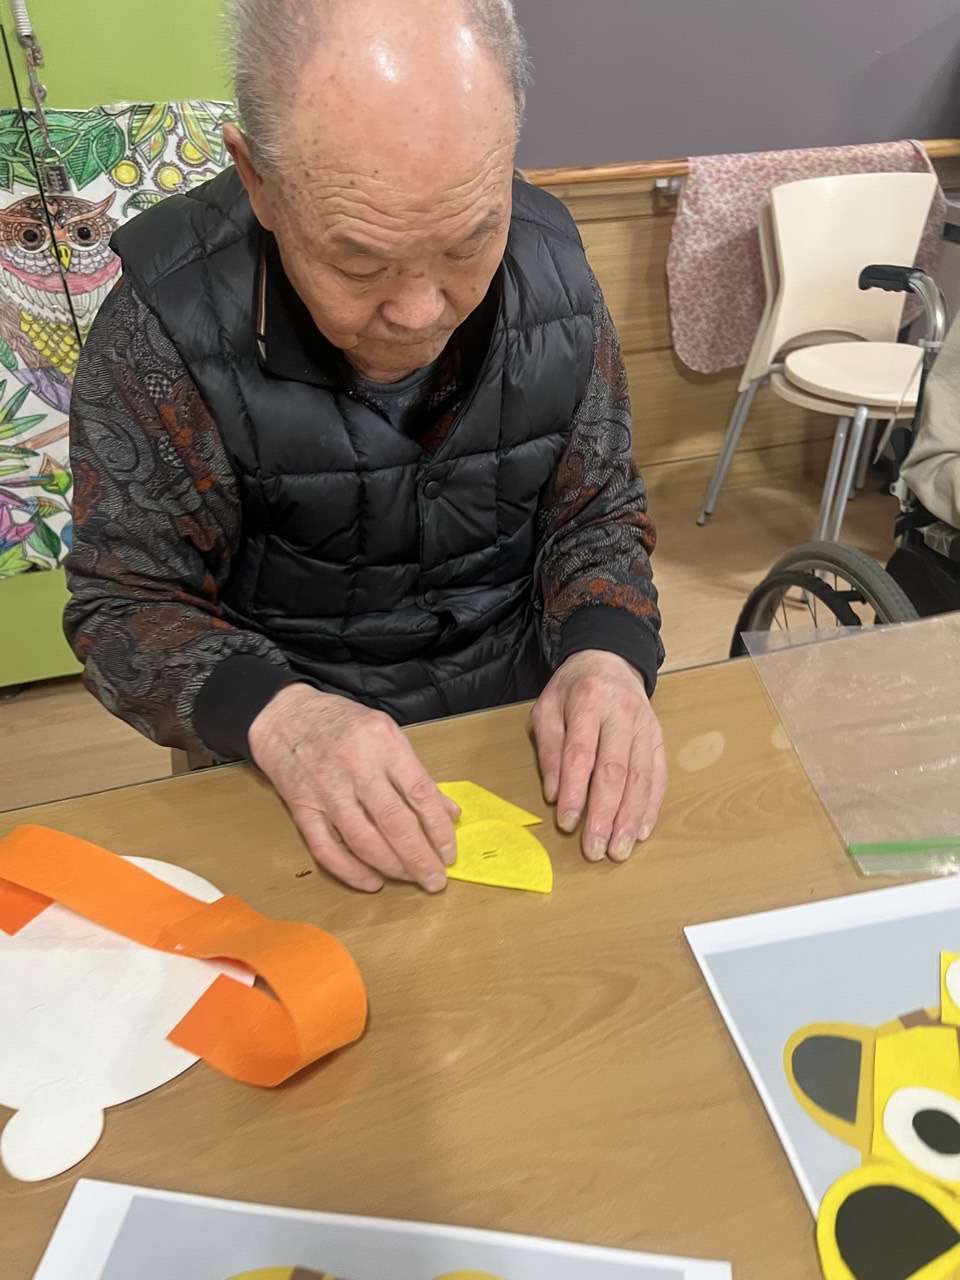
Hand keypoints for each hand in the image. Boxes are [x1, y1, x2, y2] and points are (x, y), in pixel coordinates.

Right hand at [248, 684, 458, 892]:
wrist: (285, 716)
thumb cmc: (341, 723)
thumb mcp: (386, 733)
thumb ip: (416, 774)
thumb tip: (448, 812)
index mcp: (382, 741)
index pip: (419, 792)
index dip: (439, 828)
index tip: (449, 852)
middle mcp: (354, 765)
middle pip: (393, 821)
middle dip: (419, 858)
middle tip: (435, 879)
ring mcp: (325, 788)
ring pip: (363, 840)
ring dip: (391, 867)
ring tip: (411, 878)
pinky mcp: (301, 807)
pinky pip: (327, 849)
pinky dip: (351, 871)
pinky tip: (372, 881)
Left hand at [529, 650, 666, 862]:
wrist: (610, 659)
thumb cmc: (573, 689)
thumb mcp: (547, 707)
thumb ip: (548, 748)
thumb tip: (554, 793)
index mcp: (588, 701)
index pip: (581, 753)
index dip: (575, 791)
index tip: (568, 822)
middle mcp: (622, 714)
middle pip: (615, 770)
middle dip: (606, 813)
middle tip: (597, 849)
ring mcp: (645, 727)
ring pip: (641, 777)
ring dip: (631, 818)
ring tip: (620, 849)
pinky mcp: (659, 738)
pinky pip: (658, 776)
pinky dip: (651, 806)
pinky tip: (642, 830)